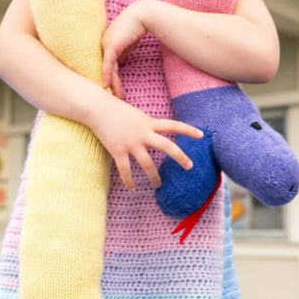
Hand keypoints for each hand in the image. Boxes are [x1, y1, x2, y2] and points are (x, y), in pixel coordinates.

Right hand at [88, 95, 203, 191]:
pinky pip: (125, 170)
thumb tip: (156, 134)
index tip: (201, 135)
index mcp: (149, 123)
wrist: (97, 109)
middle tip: (190, 166)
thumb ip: (147, 125)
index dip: (188, 130)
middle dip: (180, 157)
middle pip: (167, 146)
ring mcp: (131, 143)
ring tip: (159, 185)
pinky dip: (129, 182)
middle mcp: (143, 133)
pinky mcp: (117, 150)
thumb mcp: (137, 115)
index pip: (173, 125)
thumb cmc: (116, 111)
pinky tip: (133, 189)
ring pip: (147, 164)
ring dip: (154, 177)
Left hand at [101, 2, 148, 99]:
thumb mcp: (127, 43)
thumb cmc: (136, 27)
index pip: (108, 65)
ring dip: (112, 84)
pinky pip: (109, 64)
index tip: (114, 90)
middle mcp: (104, 45)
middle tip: (114, 98)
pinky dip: (108, 75)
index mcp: (107, 45)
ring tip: (117, 96)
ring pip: (108, 69)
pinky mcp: (111, 46)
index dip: (111, 78)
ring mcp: (106, 45)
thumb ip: (122, 53)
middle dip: (111, 84)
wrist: (141, 15)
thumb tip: (119, 64)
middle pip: (106, 69)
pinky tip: (107, 85)